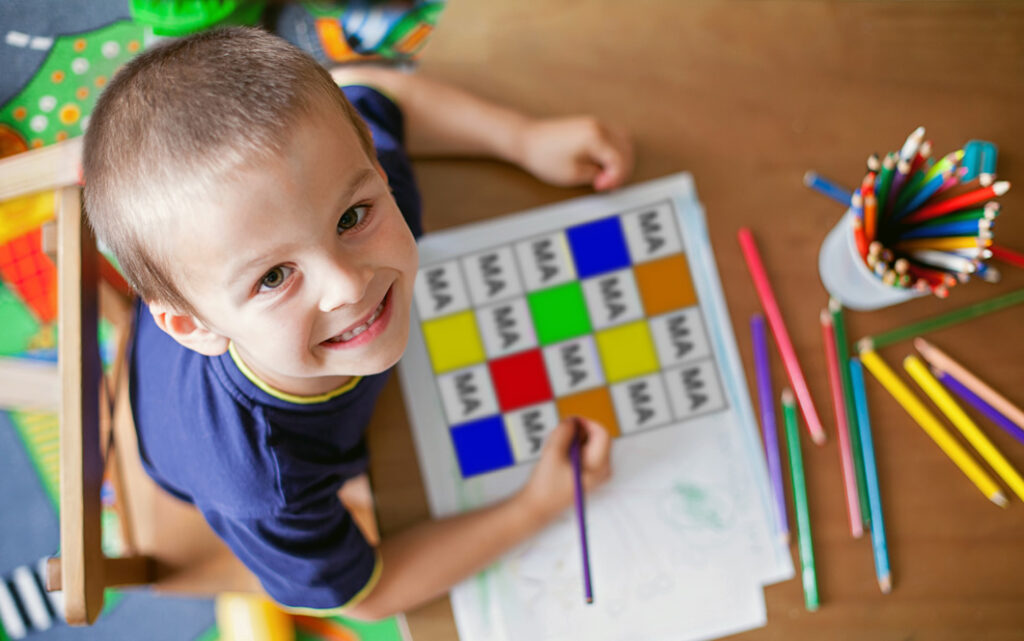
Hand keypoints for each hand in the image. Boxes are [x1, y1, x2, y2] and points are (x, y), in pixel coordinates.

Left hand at [518, 116, 633, 190]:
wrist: (526, 140)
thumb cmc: (544, 156)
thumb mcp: (573, 174)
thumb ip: (597, 175)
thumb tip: (608, 176)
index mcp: (595, 137)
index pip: (620, 161)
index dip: (615, 178)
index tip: (602, 187)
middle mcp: (599, 126)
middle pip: (627, 150)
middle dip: (621, 170)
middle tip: (607, 184)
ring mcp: (596, 123)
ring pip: (625, 141)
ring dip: (621, 160)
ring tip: (607, 175)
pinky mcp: (591, 125)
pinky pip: (615, 136)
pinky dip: (616, 150)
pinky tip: (605, 163)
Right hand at [518, 417, 612, 523]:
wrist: (537, 507)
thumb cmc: (546, 486)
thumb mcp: (553, 452)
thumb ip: (564, 432)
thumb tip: (572, 420)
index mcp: (599, 466)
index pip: (602, 433)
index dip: (586, 423)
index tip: (569, 423)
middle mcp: (602, 469)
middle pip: (596, 438)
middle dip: (577, 433)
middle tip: (558, 440)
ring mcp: (596, 472)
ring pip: (588, 444)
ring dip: (571, 441)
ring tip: (555, 452)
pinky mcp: (587, 473)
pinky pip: (583, 452)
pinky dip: (570, 449)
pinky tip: (557, 458)